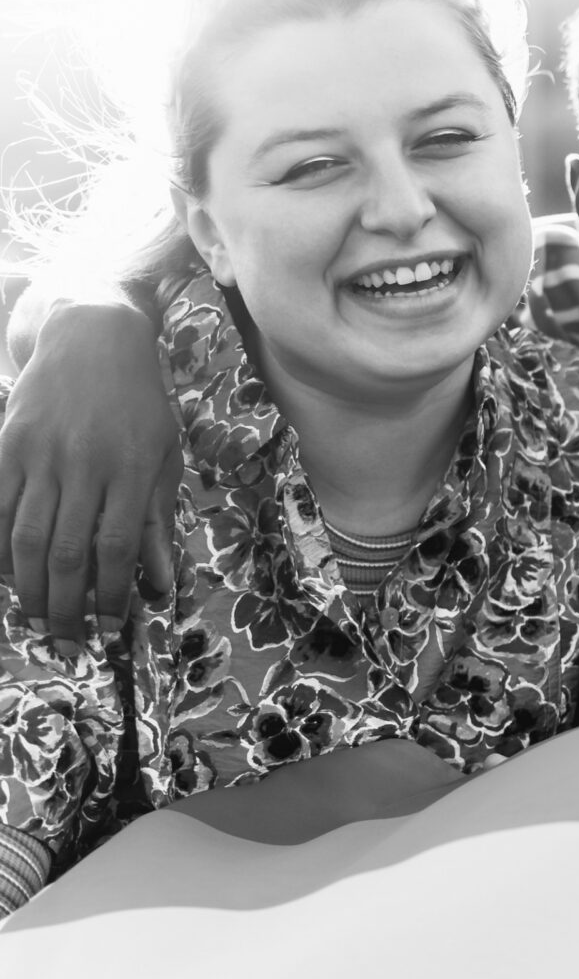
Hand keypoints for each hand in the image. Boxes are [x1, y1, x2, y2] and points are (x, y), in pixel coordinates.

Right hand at [0, 301, 180, 641]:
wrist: (91, 338)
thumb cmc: (139, 404)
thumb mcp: (163, 456)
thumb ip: (157, 520)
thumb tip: (161, 584)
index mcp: (130, 469)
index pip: (118, 546)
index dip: (111, 593)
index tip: (110, 628)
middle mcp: (83, 465)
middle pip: (67, 550)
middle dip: (65, 603)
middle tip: (66, 639)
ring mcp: (39, 455)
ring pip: (26, 535)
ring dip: (29, 585)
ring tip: (35, 618)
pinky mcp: (7, 445)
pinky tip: (6, 574)